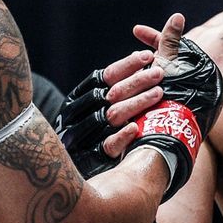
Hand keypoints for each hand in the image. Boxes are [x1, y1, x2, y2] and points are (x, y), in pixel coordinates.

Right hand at [57, 13, 185, 165]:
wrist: (63, 166)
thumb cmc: (89, 130)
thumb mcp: (93, 105)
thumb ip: (113, 86)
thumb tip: (140, 57)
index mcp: (80, 97)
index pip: (105, 76)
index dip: (127, 65)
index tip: (148, 56)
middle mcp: (80, 113)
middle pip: (111, 93)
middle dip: (137, 81)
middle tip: (159, 73)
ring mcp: (86, 135)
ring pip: (113, 115)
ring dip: (137, 103)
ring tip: (159, 93)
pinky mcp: (93, 156)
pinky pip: (108, 146)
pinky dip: (122, 136)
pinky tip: (136, 127)